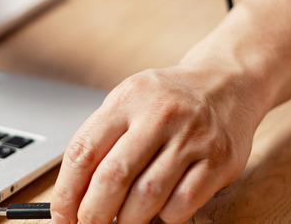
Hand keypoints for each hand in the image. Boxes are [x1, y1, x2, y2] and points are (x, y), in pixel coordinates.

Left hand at [50, 64, 266, 223]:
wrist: (228, 81)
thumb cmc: (170, 98)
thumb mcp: (130, 100)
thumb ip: (103, 139)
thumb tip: (75, 195)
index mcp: (128, 99)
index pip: (84, 151)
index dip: (66, 192)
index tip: (61, 216)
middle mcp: (159, 115)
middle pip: (113, 177)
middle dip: (93, 214)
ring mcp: (192, 138)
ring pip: (147, 197)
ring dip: (128, 221)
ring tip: (122, 223)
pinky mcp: (219, 160)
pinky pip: (182, 203)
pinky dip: (164, 217)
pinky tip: (159, 212)